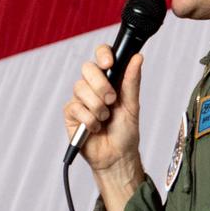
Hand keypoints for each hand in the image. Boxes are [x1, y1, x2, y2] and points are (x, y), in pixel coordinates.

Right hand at [63, 44, 142, 172]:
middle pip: (88, 68)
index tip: (109, 64)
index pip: (102, 55)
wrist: (116, 156)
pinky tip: (95, 128)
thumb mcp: (132, 105)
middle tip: (112, 101)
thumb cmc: (125, 131)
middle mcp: (93, 85)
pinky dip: (89, 120)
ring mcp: (81, 98)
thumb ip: (132, 81)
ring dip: (97, 106)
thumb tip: (138, 58)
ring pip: (80, 88)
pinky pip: (75, 107)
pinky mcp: (71, 113)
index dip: (103, 54)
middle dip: (101, 85)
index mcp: (110, 79)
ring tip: (105, 119)